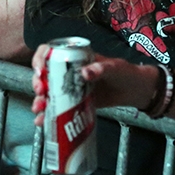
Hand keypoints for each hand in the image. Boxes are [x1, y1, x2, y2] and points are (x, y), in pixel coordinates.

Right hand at [30, 43, 158, 124]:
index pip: (51, 52)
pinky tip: (42, 122)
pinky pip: (58, 108)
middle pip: (46, 75)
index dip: (41, 59)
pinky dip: (49, 115)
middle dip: (38, 83)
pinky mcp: (76, 104)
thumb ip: (101, 68)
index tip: (40, 71)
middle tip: (40, 93)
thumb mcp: (114, 67)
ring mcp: (72, 88)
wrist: (136, 91)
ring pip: (49, 93)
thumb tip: (85, 73)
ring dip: (40, 101)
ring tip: (39, 110)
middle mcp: (70, 72)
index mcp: (77, 58)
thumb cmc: (125, 72)